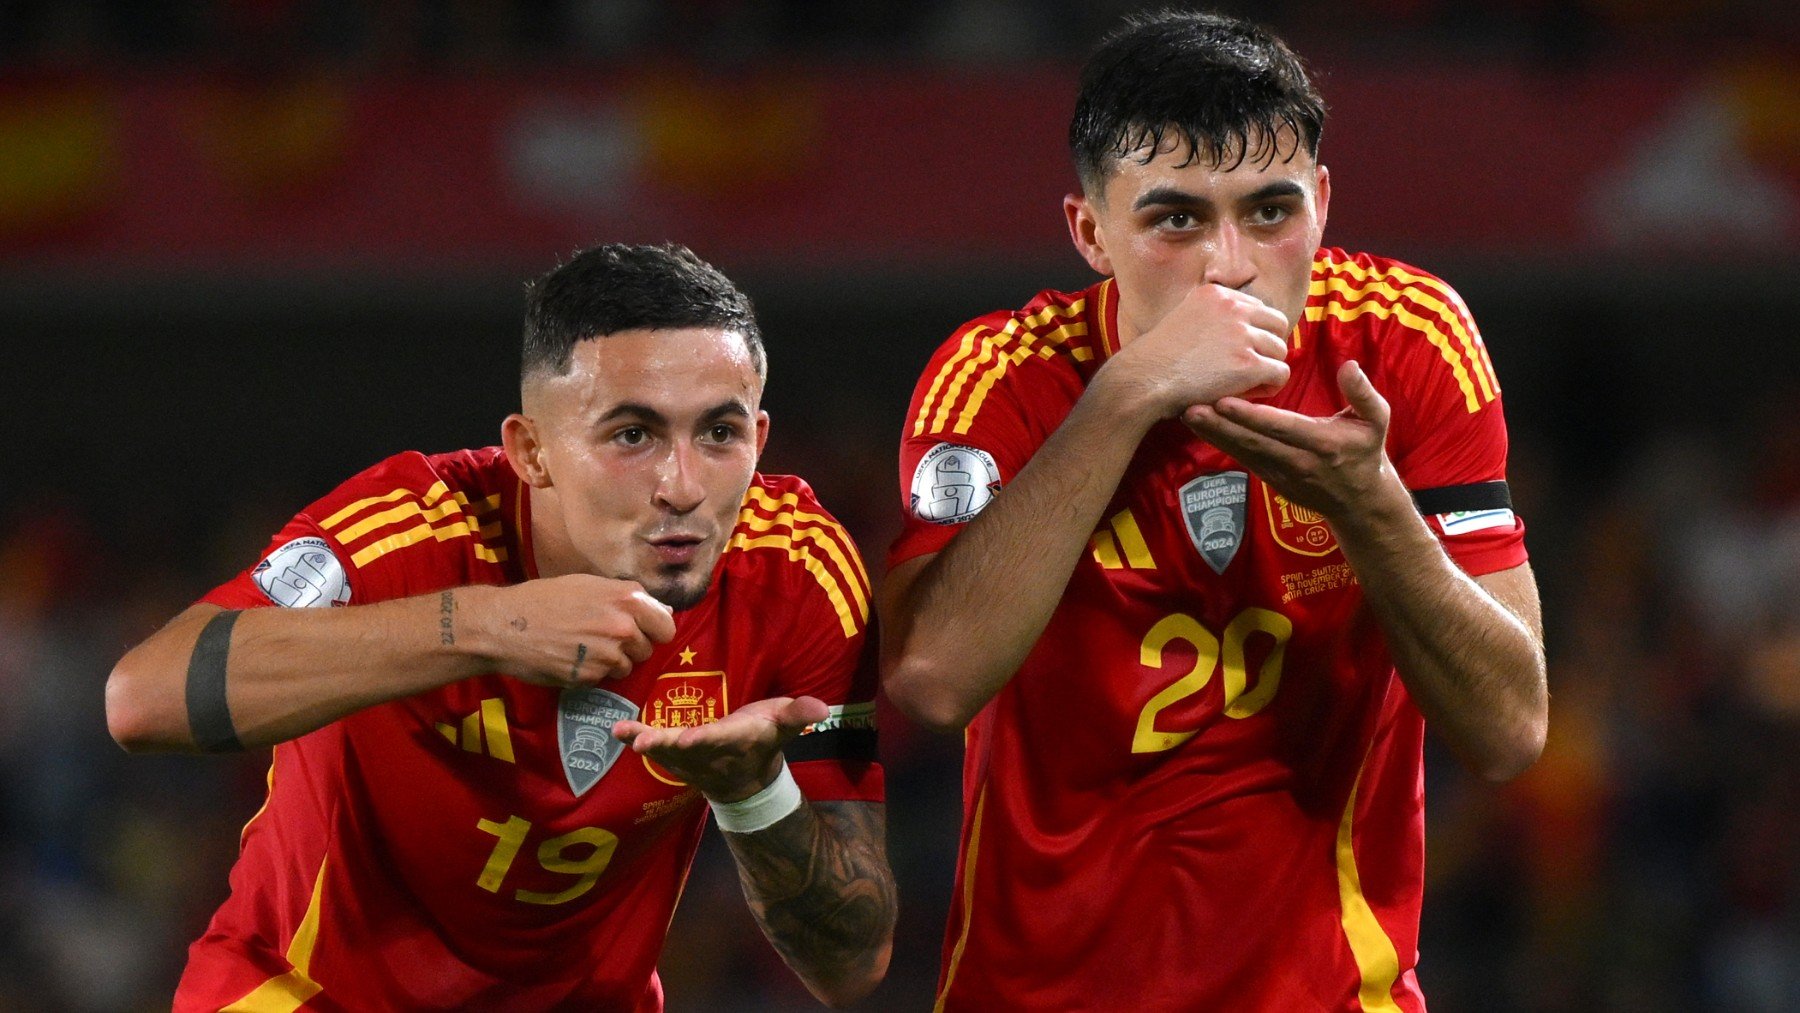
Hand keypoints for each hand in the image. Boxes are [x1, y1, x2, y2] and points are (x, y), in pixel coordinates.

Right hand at [472, 575, 676, 686]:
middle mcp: (623, 627)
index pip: (666, 626)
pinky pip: (603, 678)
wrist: (506, 625)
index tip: (643, 631)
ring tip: (583, 647)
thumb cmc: (545, 599)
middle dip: (630, 646)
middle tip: (602, 637)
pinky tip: (571, 659)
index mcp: (628, 599)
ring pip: (627, 666)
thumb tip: (663, 610)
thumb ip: (628, 597)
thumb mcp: (590, 585)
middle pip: (647, 649)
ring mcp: (608, 655)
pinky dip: (591, 673)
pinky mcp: (591, 677)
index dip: (656, 630)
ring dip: (611, 662)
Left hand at [613, 696, 829, 802]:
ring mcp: (689, 757)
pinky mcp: (675, 754)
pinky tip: (617, 730)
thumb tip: (823, 708)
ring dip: (645, 741)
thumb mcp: (783, 724)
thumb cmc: (763, 739)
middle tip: (645, 743)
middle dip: (666, 744)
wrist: (745, 778)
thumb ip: (798, 714)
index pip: (720, 739)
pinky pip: (654, 745)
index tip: (689, 739)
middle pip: (685, 748)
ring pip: (665, 749)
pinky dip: (635, 738)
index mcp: (735, 740)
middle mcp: (709, 751)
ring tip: (624, 733)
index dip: (704, 740)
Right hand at [1102, 283, 1290, 420]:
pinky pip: (1280, 373)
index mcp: (1217, 293)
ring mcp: (1241, 335)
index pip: (1258, 308)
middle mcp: (1232, 308)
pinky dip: (1269, 387)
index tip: (1239, 351)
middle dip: (1267, 347)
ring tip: (1246, 384)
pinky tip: (1249, 394)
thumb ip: (1210, 316)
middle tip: (1250, 368)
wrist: (1142, 379)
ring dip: (1267, 368)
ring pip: (1280, 350)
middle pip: (1277, 325)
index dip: (1253, 332)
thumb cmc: (1157, 358)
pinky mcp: (1248, 364)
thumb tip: (1235, 328)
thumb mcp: (1182, 317)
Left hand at [1182, 360, 1408, 522]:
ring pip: (1242, 452)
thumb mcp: (1376, 422)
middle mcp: (1297, 461)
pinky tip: (1200, 426)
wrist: (1358, 501)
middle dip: (1220, 426)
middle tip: (1191, 407)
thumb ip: (1364, 394)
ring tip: (1186, 414)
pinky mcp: (1269, 478)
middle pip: (1253, 442)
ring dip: (1213, 434)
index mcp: (1322, 444)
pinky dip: (1219, 442)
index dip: (1251, 416)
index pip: (1282, 428)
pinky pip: (1242, 457)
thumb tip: (1348, 366)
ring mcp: (1280, 473)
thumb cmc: (1365, 451)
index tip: (1224, 401)